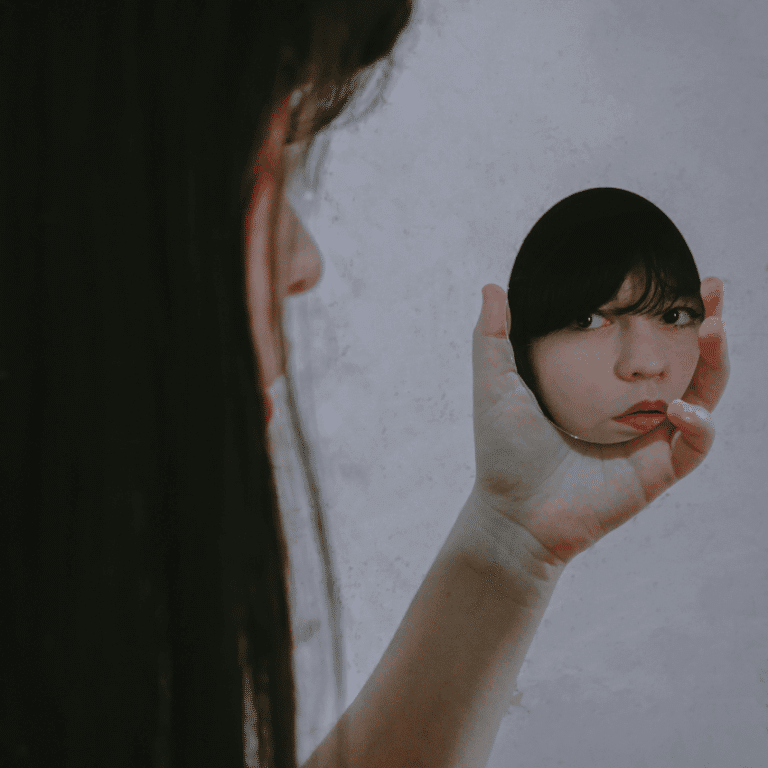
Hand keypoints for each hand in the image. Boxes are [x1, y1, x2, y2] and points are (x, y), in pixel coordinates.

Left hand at [471, 278, 729, 563]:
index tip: (675, 277)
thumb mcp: (497, 383)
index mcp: (601, 393)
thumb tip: (494, 286)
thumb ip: (494, 336)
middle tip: (712, 291)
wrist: (511, 513)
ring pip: (703, 400)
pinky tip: (681, 408)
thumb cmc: (503, 452)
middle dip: (706, 329)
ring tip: (711, 330)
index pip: (642, 347)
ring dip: (715, 365)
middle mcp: (630, 416)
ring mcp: (646, 445)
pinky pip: (693, 447)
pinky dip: (698, 426)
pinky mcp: (654, 475)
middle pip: (684, 367)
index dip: (661, 314)